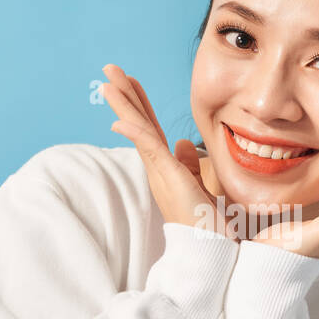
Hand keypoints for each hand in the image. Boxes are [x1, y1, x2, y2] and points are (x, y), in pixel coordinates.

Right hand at [100, 64, 232, 238]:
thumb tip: (184, 143)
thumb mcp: (201, 185)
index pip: (150, 128)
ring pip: (139, 131)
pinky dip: (135, 134)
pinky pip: (149, 150)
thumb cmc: (208, 223)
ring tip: (108, 82)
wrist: (210, 248)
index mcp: (166, 167)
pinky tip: (120, 120)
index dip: (140, 104)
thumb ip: (192, 164)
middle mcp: (158, 168)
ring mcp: (160, 172)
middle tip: (110, 70)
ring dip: (124, 105)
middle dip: (126, 95)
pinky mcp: (168, 178)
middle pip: (138, 124)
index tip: (132, 82)